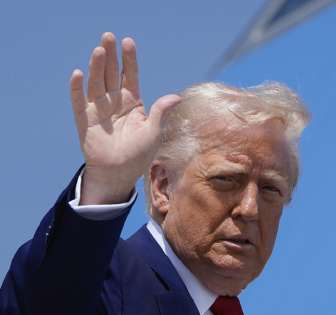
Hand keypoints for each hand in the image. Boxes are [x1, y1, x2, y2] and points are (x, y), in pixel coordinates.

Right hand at [70, 33, 180, 204]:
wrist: (120, 173)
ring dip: (96, 67)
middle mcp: (114, 102)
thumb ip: (160, 112)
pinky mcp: (85, 120)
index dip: (128, 60)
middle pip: (110, 74)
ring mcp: (99, 110)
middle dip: (110, 56)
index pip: (129, 76)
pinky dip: (77, 89)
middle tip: (108, 36)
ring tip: (99, 50)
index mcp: (132, 103)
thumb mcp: (154, 132)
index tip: (128, 42)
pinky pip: (79, 102)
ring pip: (96, 84)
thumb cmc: (139, 154)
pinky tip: (78, 74)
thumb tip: (176, 97)